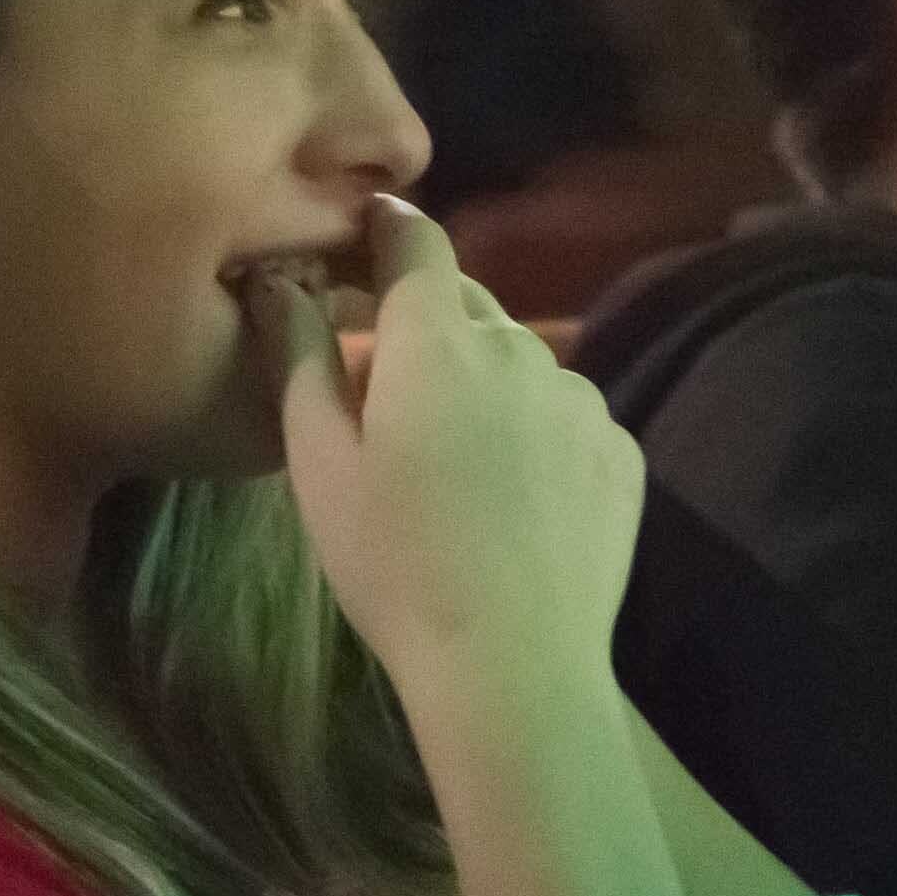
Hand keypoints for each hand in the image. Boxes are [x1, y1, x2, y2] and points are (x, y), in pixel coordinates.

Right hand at [275, 194, 642, 716]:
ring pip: (519, 362)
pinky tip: (511, 501)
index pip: (416, 240)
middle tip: (385, 385)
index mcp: (439, 339)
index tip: (361, 239)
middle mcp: (521, 348)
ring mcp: (582, 399)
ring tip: (450, 463)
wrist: (512, 665)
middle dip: (424, 321)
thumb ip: (298, 358)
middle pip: (466, 302)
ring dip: (483, 382)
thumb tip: (276, 282)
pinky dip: (534, 433)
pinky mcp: (620, 452)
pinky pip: (564, 417)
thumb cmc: (393, 564)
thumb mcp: (319, 464)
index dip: (385, 230)